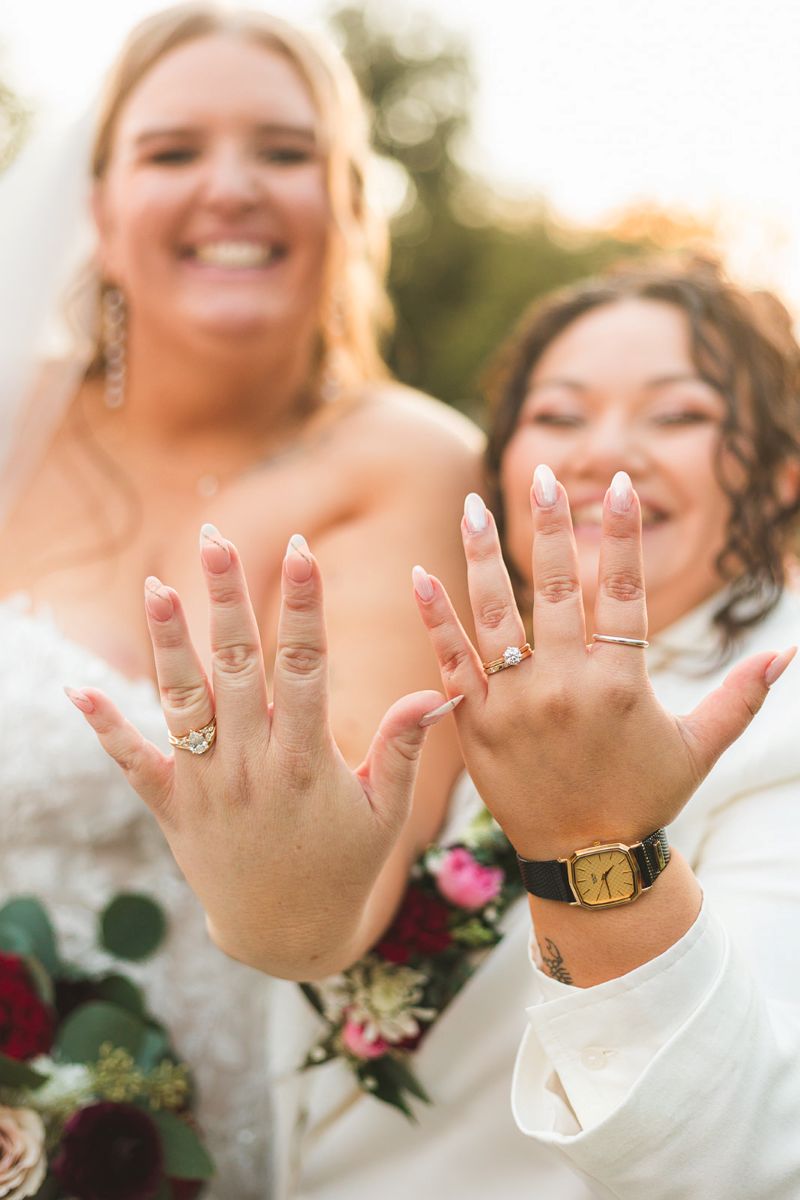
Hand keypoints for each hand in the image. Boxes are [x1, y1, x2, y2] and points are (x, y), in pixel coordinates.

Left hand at [66, 527, 453, 977]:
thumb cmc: (346, 868)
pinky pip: (134, 763)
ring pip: (183, 702)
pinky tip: (78, 689)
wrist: (286, 937)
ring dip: (168, 644)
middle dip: (227, 598)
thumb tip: (439, 689)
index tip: (301, 548)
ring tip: (157, 588)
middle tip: (214, 538)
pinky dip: (106, 728)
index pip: (307, 666)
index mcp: (308, 761)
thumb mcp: (385, 813)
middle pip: (237, 667)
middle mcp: (252, 765)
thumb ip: (401, 748)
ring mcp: (207, 786)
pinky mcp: (173, 808)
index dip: (304, 604)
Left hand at [413, 468, 794, 861]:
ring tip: (472, 507)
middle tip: (544, 475)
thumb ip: (739, 697)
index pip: (622, 590)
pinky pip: (450, 662)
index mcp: (619, 683)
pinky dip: (434, 619)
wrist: (585, 860)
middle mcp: (564, 685)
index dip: (620, 535)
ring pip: (495, 614)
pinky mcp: (475, 723)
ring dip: (481, 556)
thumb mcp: (699, 748)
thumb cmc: (644, 798)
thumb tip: (789, 655)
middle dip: (548, 526)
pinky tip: (419, 577)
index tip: (619, 484)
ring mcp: (514, 703)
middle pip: (553, 588)